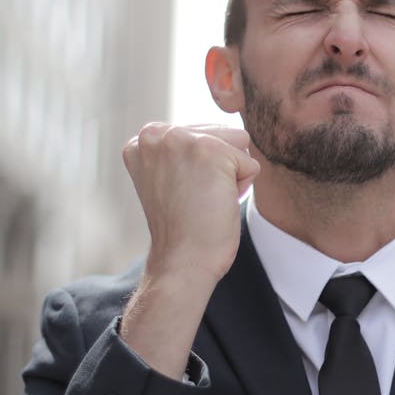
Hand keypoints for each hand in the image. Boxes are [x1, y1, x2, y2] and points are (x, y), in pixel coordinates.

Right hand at [123, 123, 260, 284]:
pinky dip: (242, 187)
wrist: (182, 261)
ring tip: (205, 199)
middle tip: (194, 199)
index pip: (199, 134)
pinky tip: (216, 204)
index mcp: (143, 139)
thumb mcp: (169, 177)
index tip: (181, 193)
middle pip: (220, 133)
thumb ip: (182, 151)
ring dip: (232, 175)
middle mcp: (156, 133)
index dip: (201, 168)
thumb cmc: (182, 228)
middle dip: (218, 168)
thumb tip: (232, 133)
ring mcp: (182, 139)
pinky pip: (251, 164)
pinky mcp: (211, 152)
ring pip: (238, 143)